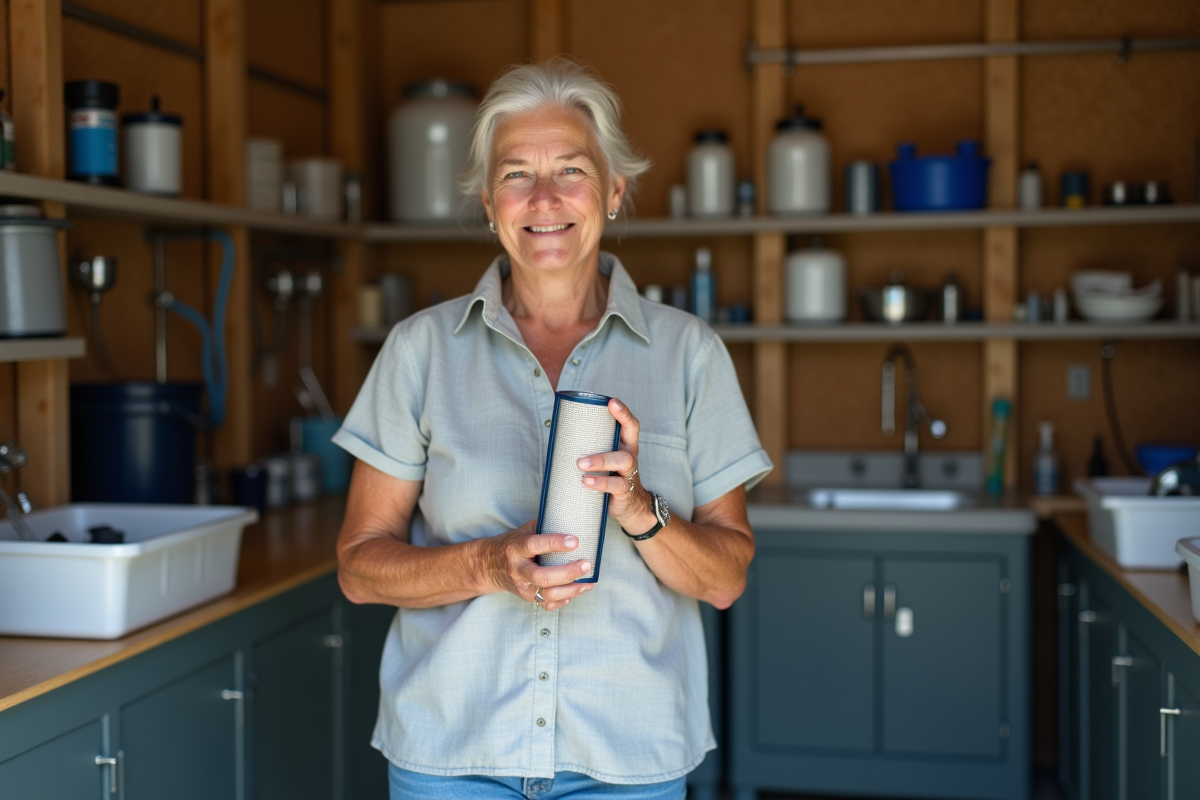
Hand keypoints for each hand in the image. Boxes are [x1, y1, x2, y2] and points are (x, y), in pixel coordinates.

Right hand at [484, 520, 593, 610]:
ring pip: (548, 594)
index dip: (554, 543)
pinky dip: (564, 600)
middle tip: (586, 565)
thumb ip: (541, 525)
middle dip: (568, 572)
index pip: (534, 545)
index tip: (575, 541)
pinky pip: (547, 604)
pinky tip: (575, 591)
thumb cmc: (510, 545)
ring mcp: (523, 587)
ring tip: (588, 582)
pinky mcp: (528, 598)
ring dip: (571, 590)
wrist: (487, 567)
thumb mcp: (521, 531)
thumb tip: (567, 515)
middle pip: (542, 576)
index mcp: (516, 549)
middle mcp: (518, 570)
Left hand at [576, 398, 656, 536]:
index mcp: (624, 446)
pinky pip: (616, 485)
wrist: (629, 507)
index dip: (623, 413)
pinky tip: (586, 482)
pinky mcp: (625, 491)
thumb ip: (587, 448)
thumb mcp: (602, 461)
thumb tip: (555, 436)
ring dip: (601, 460)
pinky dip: (600, 483)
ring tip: (581, 464)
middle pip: (629, 438)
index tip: (612, 402)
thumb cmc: (609, 477)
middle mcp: (629, 456)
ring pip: (622, 461)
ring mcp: (629, 474)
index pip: (629, 425)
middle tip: (602, 420)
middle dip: (618, 427)